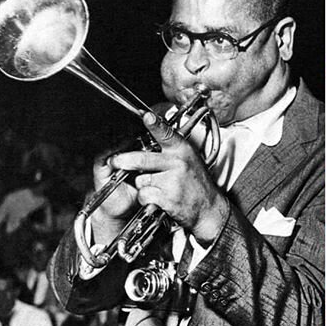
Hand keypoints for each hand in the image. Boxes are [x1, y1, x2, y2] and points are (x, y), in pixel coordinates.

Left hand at [109, 112, 228, 243]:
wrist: (209, 208)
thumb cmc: (197, 183)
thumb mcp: (190, 159)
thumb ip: (172, 148)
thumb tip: (151, 134)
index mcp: (183, 150)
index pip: (167, 134)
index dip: (155, 125)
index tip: (147, 116)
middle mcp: (178, 163)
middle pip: (142, 159)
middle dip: (123, 161)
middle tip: (115, 161)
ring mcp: (173, 181)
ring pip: (141, 180)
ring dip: (142, 185)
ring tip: (157, 187)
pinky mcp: (167, 198)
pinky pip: (144, 195)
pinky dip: (146, 199)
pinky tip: (158, 198)